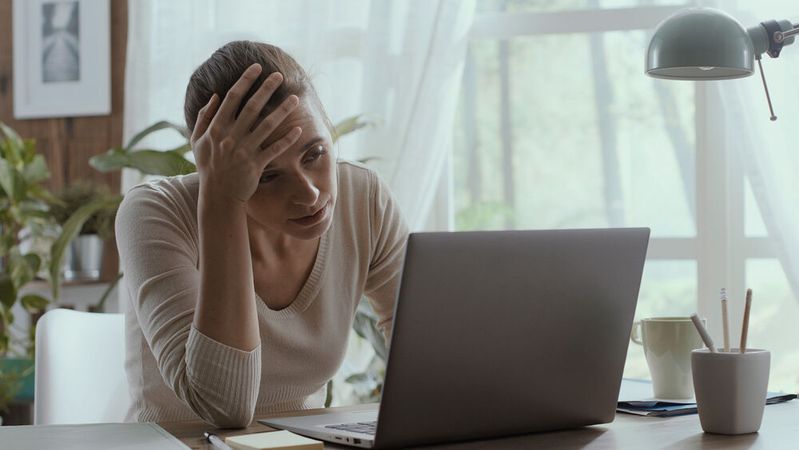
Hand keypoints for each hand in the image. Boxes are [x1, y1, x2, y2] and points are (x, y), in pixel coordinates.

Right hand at [190, 63, 301, 203]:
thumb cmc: (207, 166)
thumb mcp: (197, 140)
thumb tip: (215, 96)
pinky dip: (287, 140)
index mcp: (216, 127)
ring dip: (282, 111)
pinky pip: (275, 149)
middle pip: (252, 107)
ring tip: (295, 98)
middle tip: (279, 75)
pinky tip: (298, 129)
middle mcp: (231, 136)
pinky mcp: (256, 164)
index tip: (257, 68)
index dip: (245, 81)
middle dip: (266, 88)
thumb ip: (203, 117)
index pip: (232, 98)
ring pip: (267, 125)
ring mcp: (244, 150)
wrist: (218, 195)